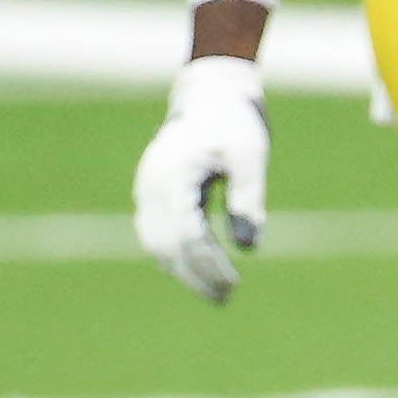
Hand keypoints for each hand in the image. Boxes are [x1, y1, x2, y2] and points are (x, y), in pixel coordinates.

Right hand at [133, 54, 268, 301]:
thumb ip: (249, 197)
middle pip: (167, 245)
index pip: (188, 234)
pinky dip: (174, 257)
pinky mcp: (152, 194)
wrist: (210, 98)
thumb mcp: (250, 155)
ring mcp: (147, 189)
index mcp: (175, 174)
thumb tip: (248, 248)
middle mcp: (153, 185)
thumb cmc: (235, 125)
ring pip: (155, 244)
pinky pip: (155, 234)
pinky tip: (199, 272)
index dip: (208, 265)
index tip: (233, 284)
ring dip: (182, 272)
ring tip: (216, 292)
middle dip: (195, 276)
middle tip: (225, 298)